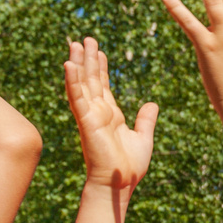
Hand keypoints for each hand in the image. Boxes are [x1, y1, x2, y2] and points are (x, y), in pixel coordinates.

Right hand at [64, 38, 157, 190]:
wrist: (120, 183)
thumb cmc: (129, 166)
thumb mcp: (143, 137)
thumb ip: (146, 120)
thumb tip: (153, 104)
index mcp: (110, 115)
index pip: (102, 86)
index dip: (100, 67)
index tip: (99, 51)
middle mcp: (97, 112)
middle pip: (90, 80)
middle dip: (87, 59)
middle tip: (85, 39)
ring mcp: (90, 116)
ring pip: (81, 84)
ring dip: (77, 64)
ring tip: (76, 44)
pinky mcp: (86, 121)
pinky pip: (77, 98)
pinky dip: (72, 81)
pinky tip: (69, 65)